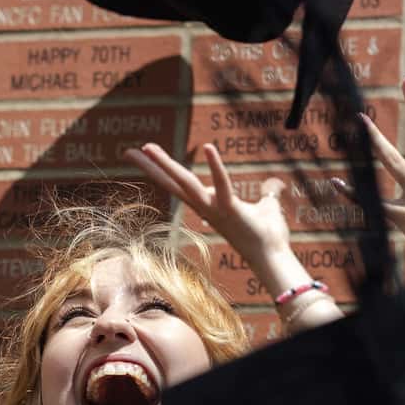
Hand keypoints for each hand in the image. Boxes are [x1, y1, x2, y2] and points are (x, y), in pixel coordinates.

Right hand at [124, 143, 294, 288]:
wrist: (273, 257)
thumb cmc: (268, 236)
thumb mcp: (268, 207)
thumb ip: (268, 193)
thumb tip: (275, 184)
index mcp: (209, 205)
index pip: (180, 185)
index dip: (161, 172)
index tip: (145, 159)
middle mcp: (205, 207)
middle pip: (172, 183)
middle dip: (151, 166)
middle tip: (128, 151)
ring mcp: (214, 209)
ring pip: (185, 183)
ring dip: (165, 164)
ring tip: (148, 146)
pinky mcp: (230, 208)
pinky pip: (221, 184)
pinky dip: (216, 166)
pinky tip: (208, 146)